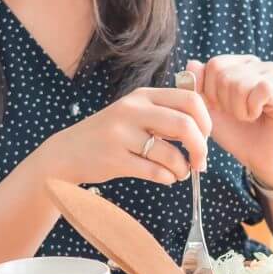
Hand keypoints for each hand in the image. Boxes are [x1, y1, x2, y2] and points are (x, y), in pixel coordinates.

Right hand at [33, 85, 212, 186]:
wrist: (67, 152)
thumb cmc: (110, 135)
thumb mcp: (135, 113)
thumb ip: (165, 113)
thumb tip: (204, 127)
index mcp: (143, 96)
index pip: (190, 100)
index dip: (206, 122)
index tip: (205, 138)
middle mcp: (132, 110)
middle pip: (185, 125)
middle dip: (200, 148)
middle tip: (200, 162)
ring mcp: (121, 135)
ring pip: (170, 153)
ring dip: (182, 168)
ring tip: (179, 172)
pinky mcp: (113, 159)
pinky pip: (154, 171)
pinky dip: (167, 177)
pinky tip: (165, 177)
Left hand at [184, 56, 272, 186]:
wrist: (258, 156)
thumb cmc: (235, 131)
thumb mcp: (208, 109)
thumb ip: (197, 86)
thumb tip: (191, 63)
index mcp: (238, 63)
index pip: (214, 64)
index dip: (210, 92)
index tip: (221, 107)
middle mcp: (257, 63)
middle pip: (225, 75)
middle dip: (224, 103)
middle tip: (236, 114)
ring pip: (240, 84)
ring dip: (238, 109)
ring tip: (247, 116)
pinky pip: (260, 90)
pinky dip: (252, 109)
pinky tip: (258, 115)